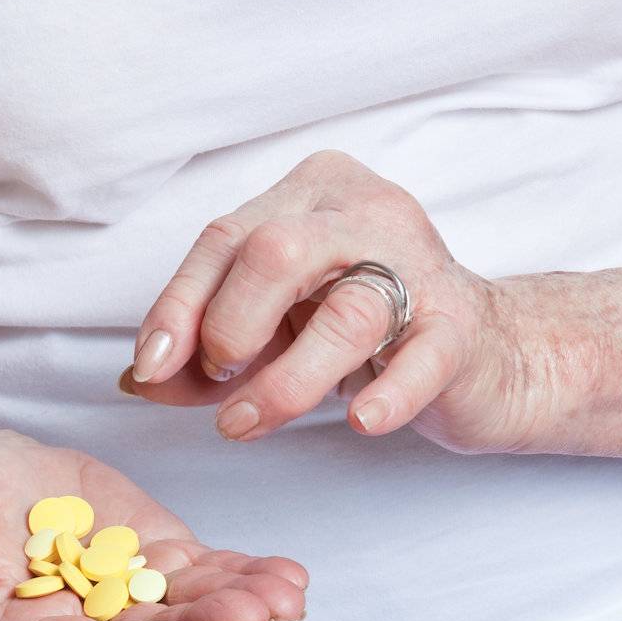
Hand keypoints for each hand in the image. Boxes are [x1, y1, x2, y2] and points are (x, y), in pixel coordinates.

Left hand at [121, 148, 570, 454]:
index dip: (178, 306)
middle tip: (220, 381)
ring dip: (284, 383)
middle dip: (230, 326)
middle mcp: (366, 211)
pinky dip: (387, 394)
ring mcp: (422, 264)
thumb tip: (140, 381)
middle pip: (277, 252)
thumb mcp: (272, 335)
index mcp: (309, 195)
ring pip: (344, 313)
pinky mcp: (461, 325)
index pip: (226, 239)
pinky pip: (422, 357)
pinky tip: (360, 422)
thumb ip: (206, 355)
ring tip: (247, 425)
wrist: (481, 354)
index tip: (150, 368)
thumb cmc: (363, 337)